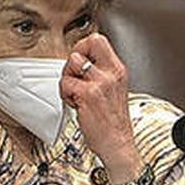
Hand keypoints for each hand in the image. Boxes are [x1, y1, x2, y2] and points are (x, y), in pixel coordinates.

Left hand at [61, 34, 140, 179]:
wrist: (117, 144)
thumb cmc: (113, 123)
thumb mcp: (114, 90)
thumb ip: (102, 74)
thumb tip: (83, 61)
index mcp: (118, 70)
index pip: (99, 40)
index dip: (84, 46)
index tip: (80, 60)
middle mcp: (111, 74)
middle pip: (88, 43)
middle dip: (75, 55)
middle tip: (74, 73)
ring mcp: (100, 83)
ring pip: (73, 62)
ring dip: (68, 77)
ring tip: (75, 92)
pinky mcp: (88, 95)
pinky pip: (66, 83)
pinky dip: (66, 94)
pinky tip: (76, 104)